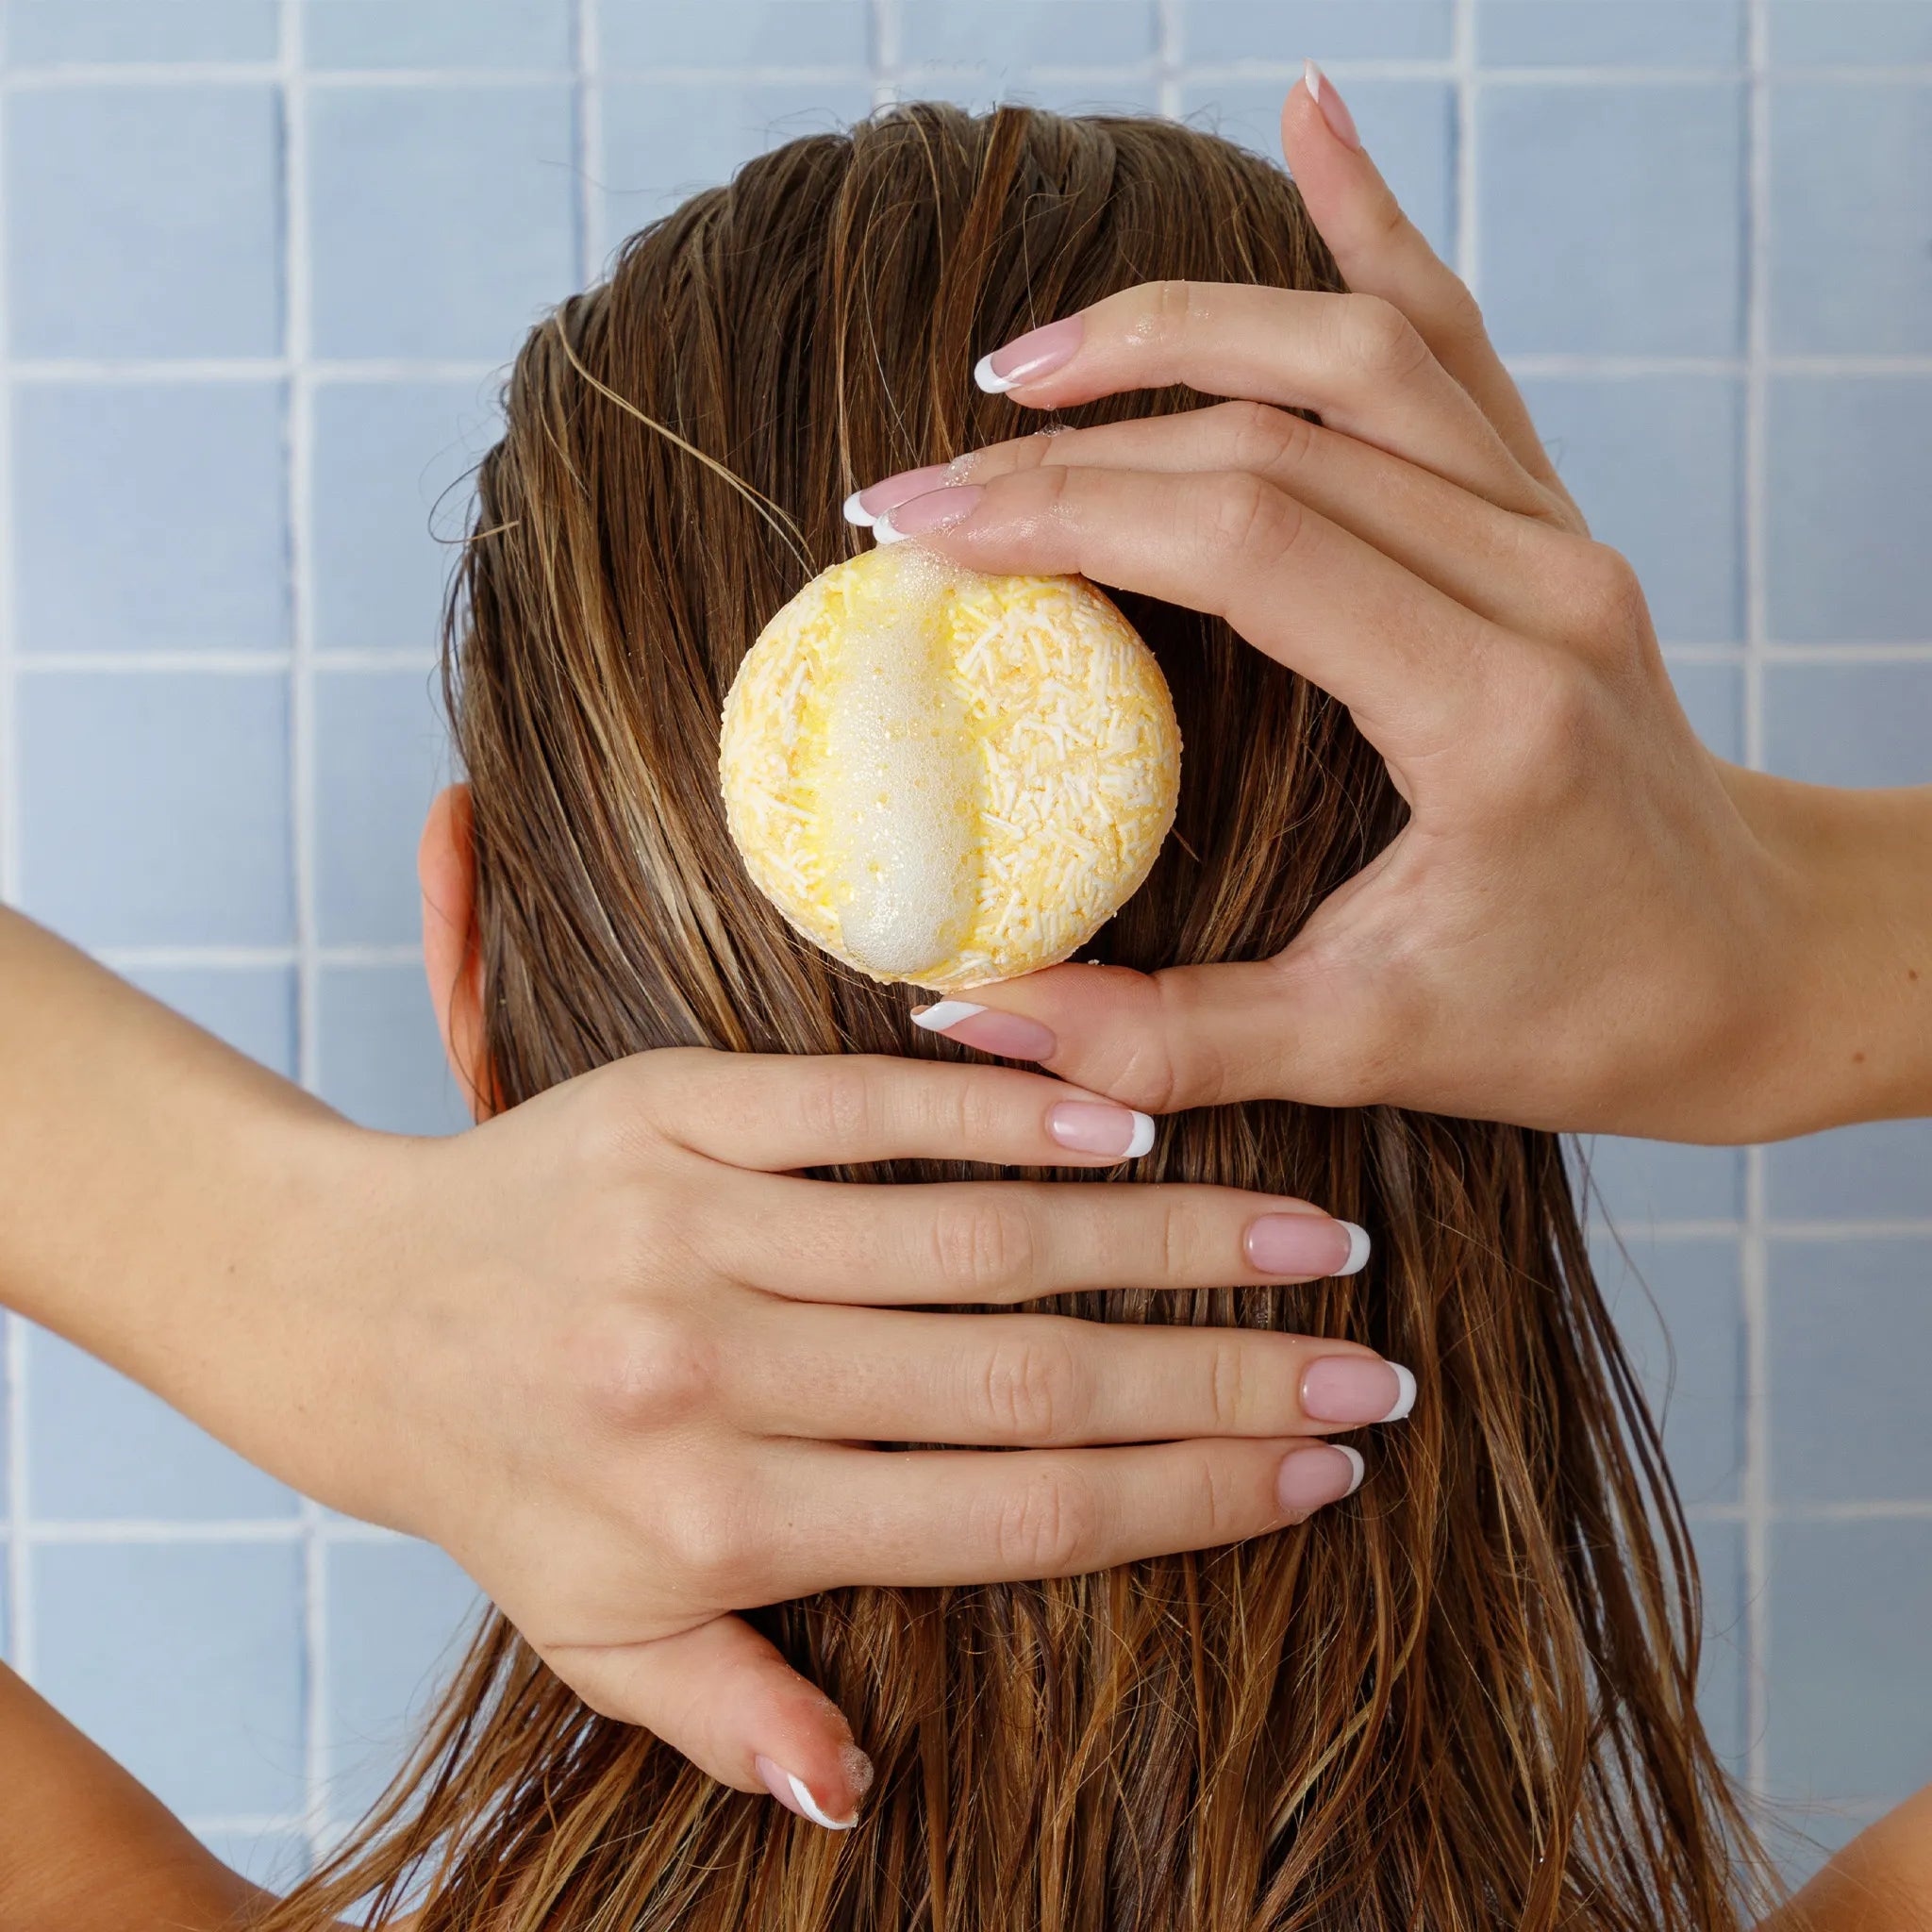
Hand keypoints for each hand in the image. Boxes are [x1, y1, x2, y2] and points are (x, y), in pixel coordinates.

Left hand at [0, 912, 1402, 1830]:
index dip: (1182, 1499)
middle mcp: (721, 1383)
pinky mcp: (673, 1111)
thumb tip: (861, 1788)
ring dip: (1162, 1237)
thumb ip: (730, 1707)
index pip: (1010, 1515)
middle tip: (1366, 1376)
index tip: (1312, 1481)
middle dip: (1225, 1381)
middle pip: (1029, 1380)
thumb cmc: (505, 1479)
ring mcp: (698, 1233)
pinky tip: (1127, 1124)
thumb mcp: (596, 1633)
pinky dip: (1006, 1115)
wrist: (350, 1308)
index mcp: (723, 1526)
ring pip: (976, 1238)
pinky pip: (864, 1110)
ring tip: (1304, 1238)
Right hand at [849, 72, 1931, 1143]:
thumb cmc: (1587, 1014)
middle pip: (1274, 437)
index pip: (1247, 543)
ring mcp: (1556, 527)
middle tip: (923, 482)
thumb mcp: (1372, 1053)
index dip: (1066, 514)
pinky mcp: (1551, 512)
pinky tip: (1312, 123)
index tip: (922, 531)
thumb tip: (972, 1017)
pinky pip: (1454, 341)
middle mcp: (1537, 582)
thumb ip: (1173, 1038)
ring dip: (1179, 329)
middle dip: (1074, 442)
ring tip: (1030, 360)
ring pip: (1356, 353)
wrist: (1761, 965)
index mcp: (1489, 710)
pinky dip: (1372, 228)